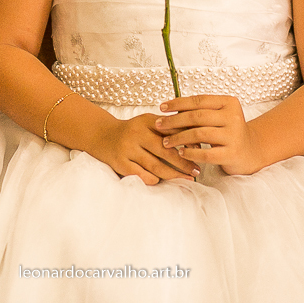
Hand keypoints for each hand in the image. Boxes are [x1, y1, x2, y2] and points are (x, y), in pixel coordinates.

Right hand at [85, 114, 199, 184]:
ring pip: (156, 166)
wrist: (103, 136)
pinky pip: (143, 175)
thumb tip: (195, 138)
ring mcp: (127, 149)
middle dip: (184, 162)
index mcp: (146, 121)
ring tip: (187, 178)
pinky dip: (156, 179)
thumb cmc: (132, 131)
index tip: (201, 149)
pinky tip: (166, 182)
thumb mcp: (148, 122)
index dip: (188, 141)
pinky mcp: (121, 164)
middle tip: (197, 170)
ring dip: (174, 174)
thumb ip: (168, 127)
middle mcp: (136, 134)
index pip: (171, 130)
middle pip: (165, 150)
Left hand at [156, 95, 262, 176]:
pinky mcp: (232, 153)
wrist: (250, 151)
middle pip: (197, 116)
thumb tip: (170, 110)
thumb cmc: (228, 131)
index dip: (178, 103)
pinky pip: (206, 154)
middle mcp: (233, 117)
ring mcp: (234, 135)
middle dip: (174, 121)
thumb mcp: (218, 116)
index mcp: (228, 102)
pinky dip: (190, 153)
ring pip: (199, 134)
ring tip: (166, 141)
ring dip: (179, 138)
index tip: (162, 107)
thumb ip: (200, 111)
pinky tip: (181, 152)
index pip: (199, 100)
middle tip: (159, 125)